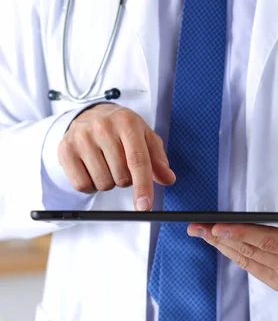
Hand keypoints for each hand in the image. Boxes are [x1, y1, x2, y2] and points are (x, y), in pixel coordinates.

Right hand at [58, 104, 175, 209]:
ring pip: (102, 183)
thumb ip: (158, 159)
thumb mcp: (145, 137)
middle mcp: (103, 127)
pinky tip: (92, 169)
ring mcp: (82, 138)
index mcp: (127, 122)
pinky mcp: (65, 150)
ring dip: (108, 182)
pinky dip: (91, 185)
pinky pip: (82, 185)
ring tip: (106, 163)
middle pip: (121, 177)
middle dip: (125, 179)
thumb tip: (168, 179)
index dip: (143, 186)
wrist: (91, 114)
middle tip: (120, 163)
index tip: (144, 206)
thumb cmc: (121, 129)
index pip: (137, 160)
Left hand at [187, 197, 277, 290]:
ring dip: (222, 246)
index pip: (270, 242)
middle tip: (198, 226)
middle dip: (221, 238)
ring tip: (201, 232)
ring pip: (247, 261)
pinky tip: (220, 244)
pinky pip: (251, 267)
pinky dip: (234, 254)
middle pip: (251, 252)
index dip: (243, 234)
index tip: (219, 227)